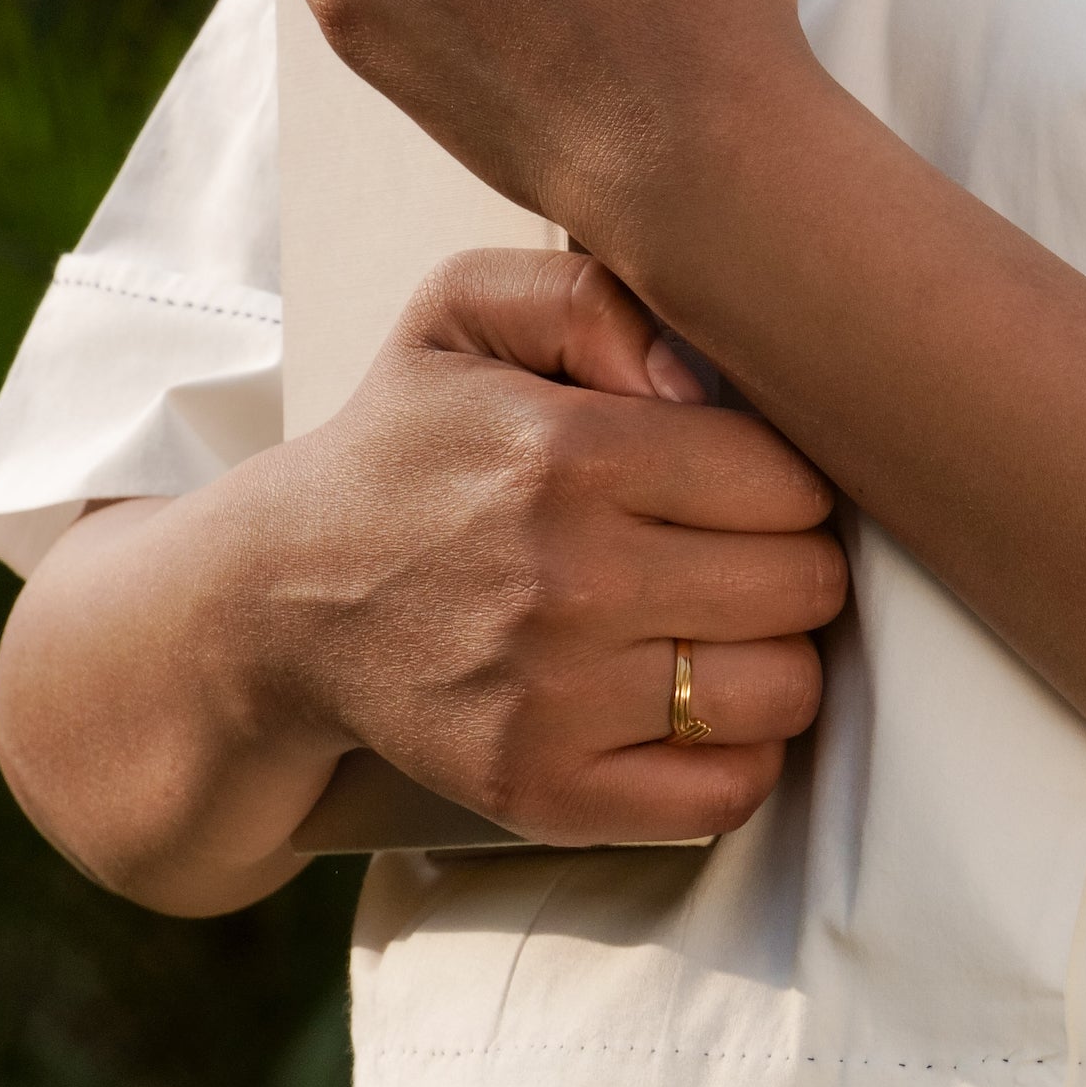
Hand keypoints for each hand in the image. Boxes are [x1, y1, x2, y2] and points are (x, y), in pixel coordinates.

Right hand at [258, 244, 847, 844]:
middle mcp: (568, 580)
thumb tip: (696, 376)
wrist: (281, 601)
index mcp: (568, 453)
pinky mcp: (548, 790)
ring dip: (774, 663)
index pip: (789, 480)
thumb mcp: (464, 312)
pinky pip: (727, 792)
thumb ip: (592, 294)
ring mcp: (559, 699)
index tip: (742, 491)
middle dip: (791, 566)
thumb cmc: (401, 455)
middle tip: (735, 561)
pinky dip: (737, 758)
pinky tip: (695, 714)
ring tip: (718, 634)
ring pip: (783, 691)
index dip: (786, 483)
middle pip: (804, 585)